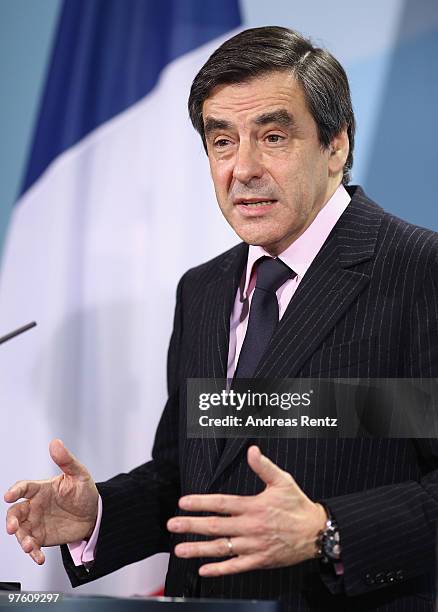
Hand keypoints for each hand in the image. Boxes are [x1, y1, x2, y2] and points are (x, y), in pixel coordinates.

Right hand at [4, 439, 98, 564]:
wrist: (94, 514)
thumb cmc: (84, 491)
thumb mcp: (79, 474)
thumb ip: (66, 460)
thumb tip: (55, 443)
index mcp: (41, 488)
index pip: (24, 487)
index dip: (15, 490)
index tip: (9, 495)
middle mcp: (35, 505)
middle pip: (16, 512)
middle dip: (11, 520)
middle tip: (12, 527)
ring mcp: (37, 522)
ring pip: (21, 531)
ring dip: (21, 539)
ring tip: (29, 546)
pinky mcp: (42, 537)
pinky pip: (33, 546)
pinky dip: (33, 553)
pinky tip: (38, 557)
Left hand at [167, 445, 326, 576]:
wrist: (317, 532)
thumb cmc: (297, 504)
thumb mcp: (283, 481)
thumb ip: (264, 466)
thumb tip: (252, 450)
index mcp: (253, 506)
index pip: (221, 503)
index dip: (200, 502)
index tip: (183, 503)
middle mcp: (250, 527)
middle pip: (215, 526)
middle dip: (191, 525)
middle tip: (172, 525)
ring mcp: (254, 546)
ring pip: (222, 548)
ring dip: (198, 549)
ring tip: (179, 549)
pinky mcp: (260, 561)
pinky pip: (236, 567)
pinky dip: (219, 570)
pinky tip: (203, 569)